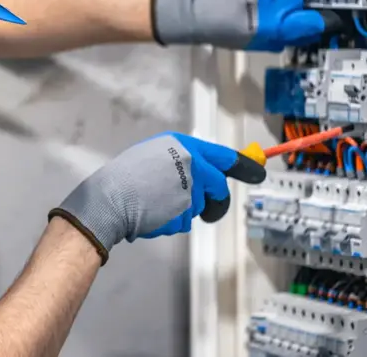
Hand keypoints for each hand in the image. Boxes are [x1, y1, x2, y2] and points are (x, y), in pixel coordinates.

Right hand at [48, 133, 265, 264]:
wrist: (108, 198)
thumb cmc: (126, 177)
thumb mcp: (156, 156)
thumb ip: (182, 161)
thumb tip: (209, 173)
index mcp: (182, 144)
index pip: (223, 156)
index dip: (244, 166)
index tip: (259, 173)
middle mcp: (191, 162)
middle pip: (219, 187)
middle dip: (215, 202)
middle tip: (209, 212)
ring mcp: (189, 187)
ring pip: (201, 207)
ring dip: (185, 212)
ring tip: (157, 205)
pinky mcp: (185, 211)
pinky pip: (186, 221)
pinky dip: (173, 222)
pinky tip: (154, 214)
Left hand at [152, 0, 325, 50]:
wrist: (197, 10)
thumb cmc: (224, 31)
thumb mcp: (256, 42)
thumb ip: (283, 37)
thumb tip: (306, 32)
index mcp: (278, 21)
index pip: (312, 20)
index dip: (309, 22)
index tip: (304, 22)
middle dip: (285, 5)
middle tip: (266, 10)